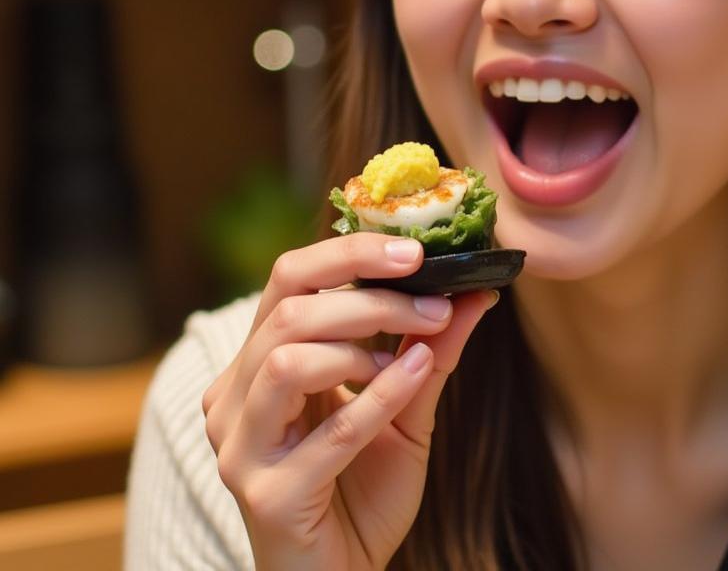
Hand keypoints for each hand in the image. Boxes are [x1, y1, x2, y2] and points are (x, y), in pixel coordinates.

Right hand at [202, 232, 496, 569]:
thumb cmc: (362, 491)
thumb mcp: (404, 409)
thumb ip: (429, 350)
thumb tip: (475, 291)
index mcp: (257, 363)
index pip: (287, 279)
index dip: (348, 252)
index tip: (414, 250)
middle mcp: (235, 397)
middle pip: (288, 311)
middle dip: (370, 298)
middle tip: (435, 304)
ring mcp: (242, 447)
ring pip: (287, 359)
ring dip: (363, 344)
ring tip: (414, 353)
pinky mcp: (266, 495)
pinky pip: (327, 431)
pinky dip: (379, 396)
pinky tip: (415, 375)